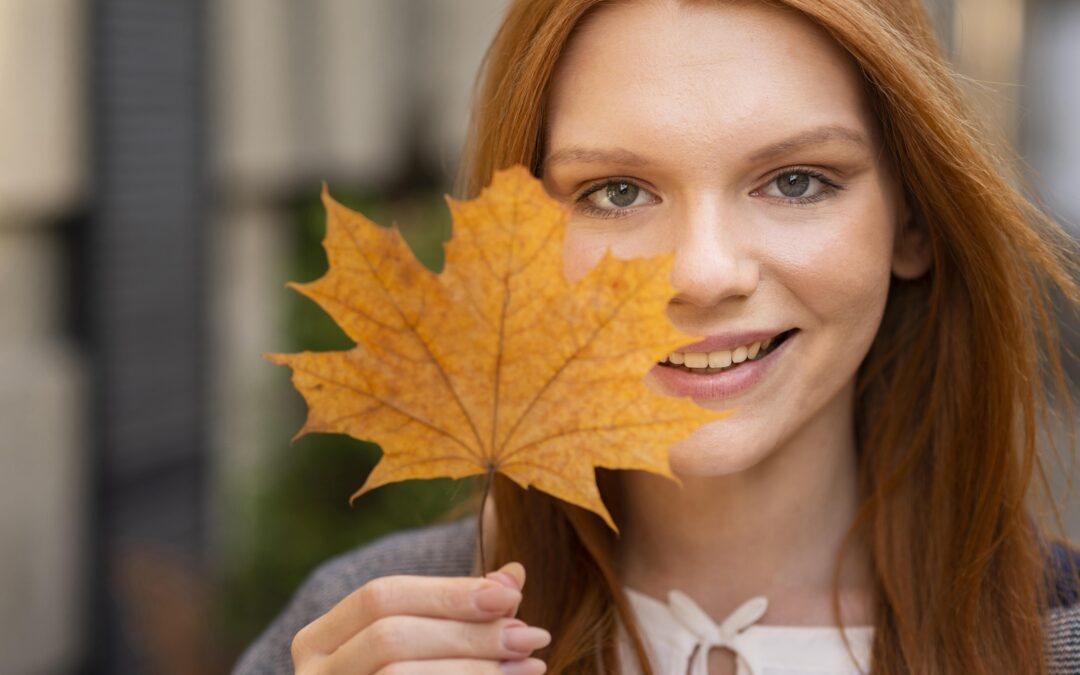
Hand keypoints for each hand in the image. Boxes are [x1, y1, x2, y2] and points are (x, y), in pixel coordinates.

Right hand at [291, 562, 548, 673]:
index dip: (448, 592)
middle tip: (531, 636)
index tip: (513, 595)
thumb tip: (514, 572)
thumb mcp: (432, 642)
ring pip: (398, 674)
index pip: (380, 596)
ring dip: (476, 666)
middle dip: (468, 633)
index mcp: (319, 640)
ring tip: (531, 664)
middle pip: (389, 637)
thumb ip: (463, 609)